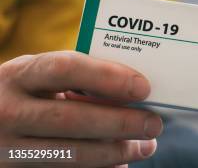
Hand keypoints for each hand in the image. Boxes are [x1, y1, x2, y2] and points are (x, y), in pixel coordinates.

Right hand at [0, 51, 162, 167]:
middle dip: (120, 122)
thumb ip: (78, 80)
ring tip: (145, 146)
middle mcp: (6, 111)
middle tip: (153, 124)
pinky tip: (119, 164)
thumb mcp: (40, 78)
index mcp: (17, 75)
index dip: (107, 77)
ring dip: (115, 152)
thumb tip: (134, 93)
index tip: (143, 88)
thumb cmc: (26, 94)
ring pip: (69, 155)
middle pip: (72, 118)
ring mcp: (5, 149)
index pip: (64, 68)